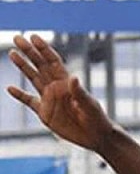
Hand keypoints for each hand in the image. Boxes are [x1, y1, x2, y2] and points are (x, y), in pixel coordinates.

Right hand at [7, 34, 114, 151]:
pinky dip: (20, 95)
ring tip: (13, 54)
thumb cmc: (97, 118)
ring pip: (33, 78)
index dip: (44, 49)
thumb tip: (73, 77)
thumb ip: (80, 92)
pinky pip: (29, 101)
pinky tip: (10, 88)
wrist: (95, 136)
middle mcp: (57, 88)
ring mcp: (49, 99)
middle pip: (40, 66)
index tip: (34, 37)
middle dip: (30, 52)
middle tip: (17, 37)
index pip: (53, 62)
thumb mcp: (89, 105)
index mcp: (67, 83)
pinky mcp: (44, 113)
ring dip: (23, 66)